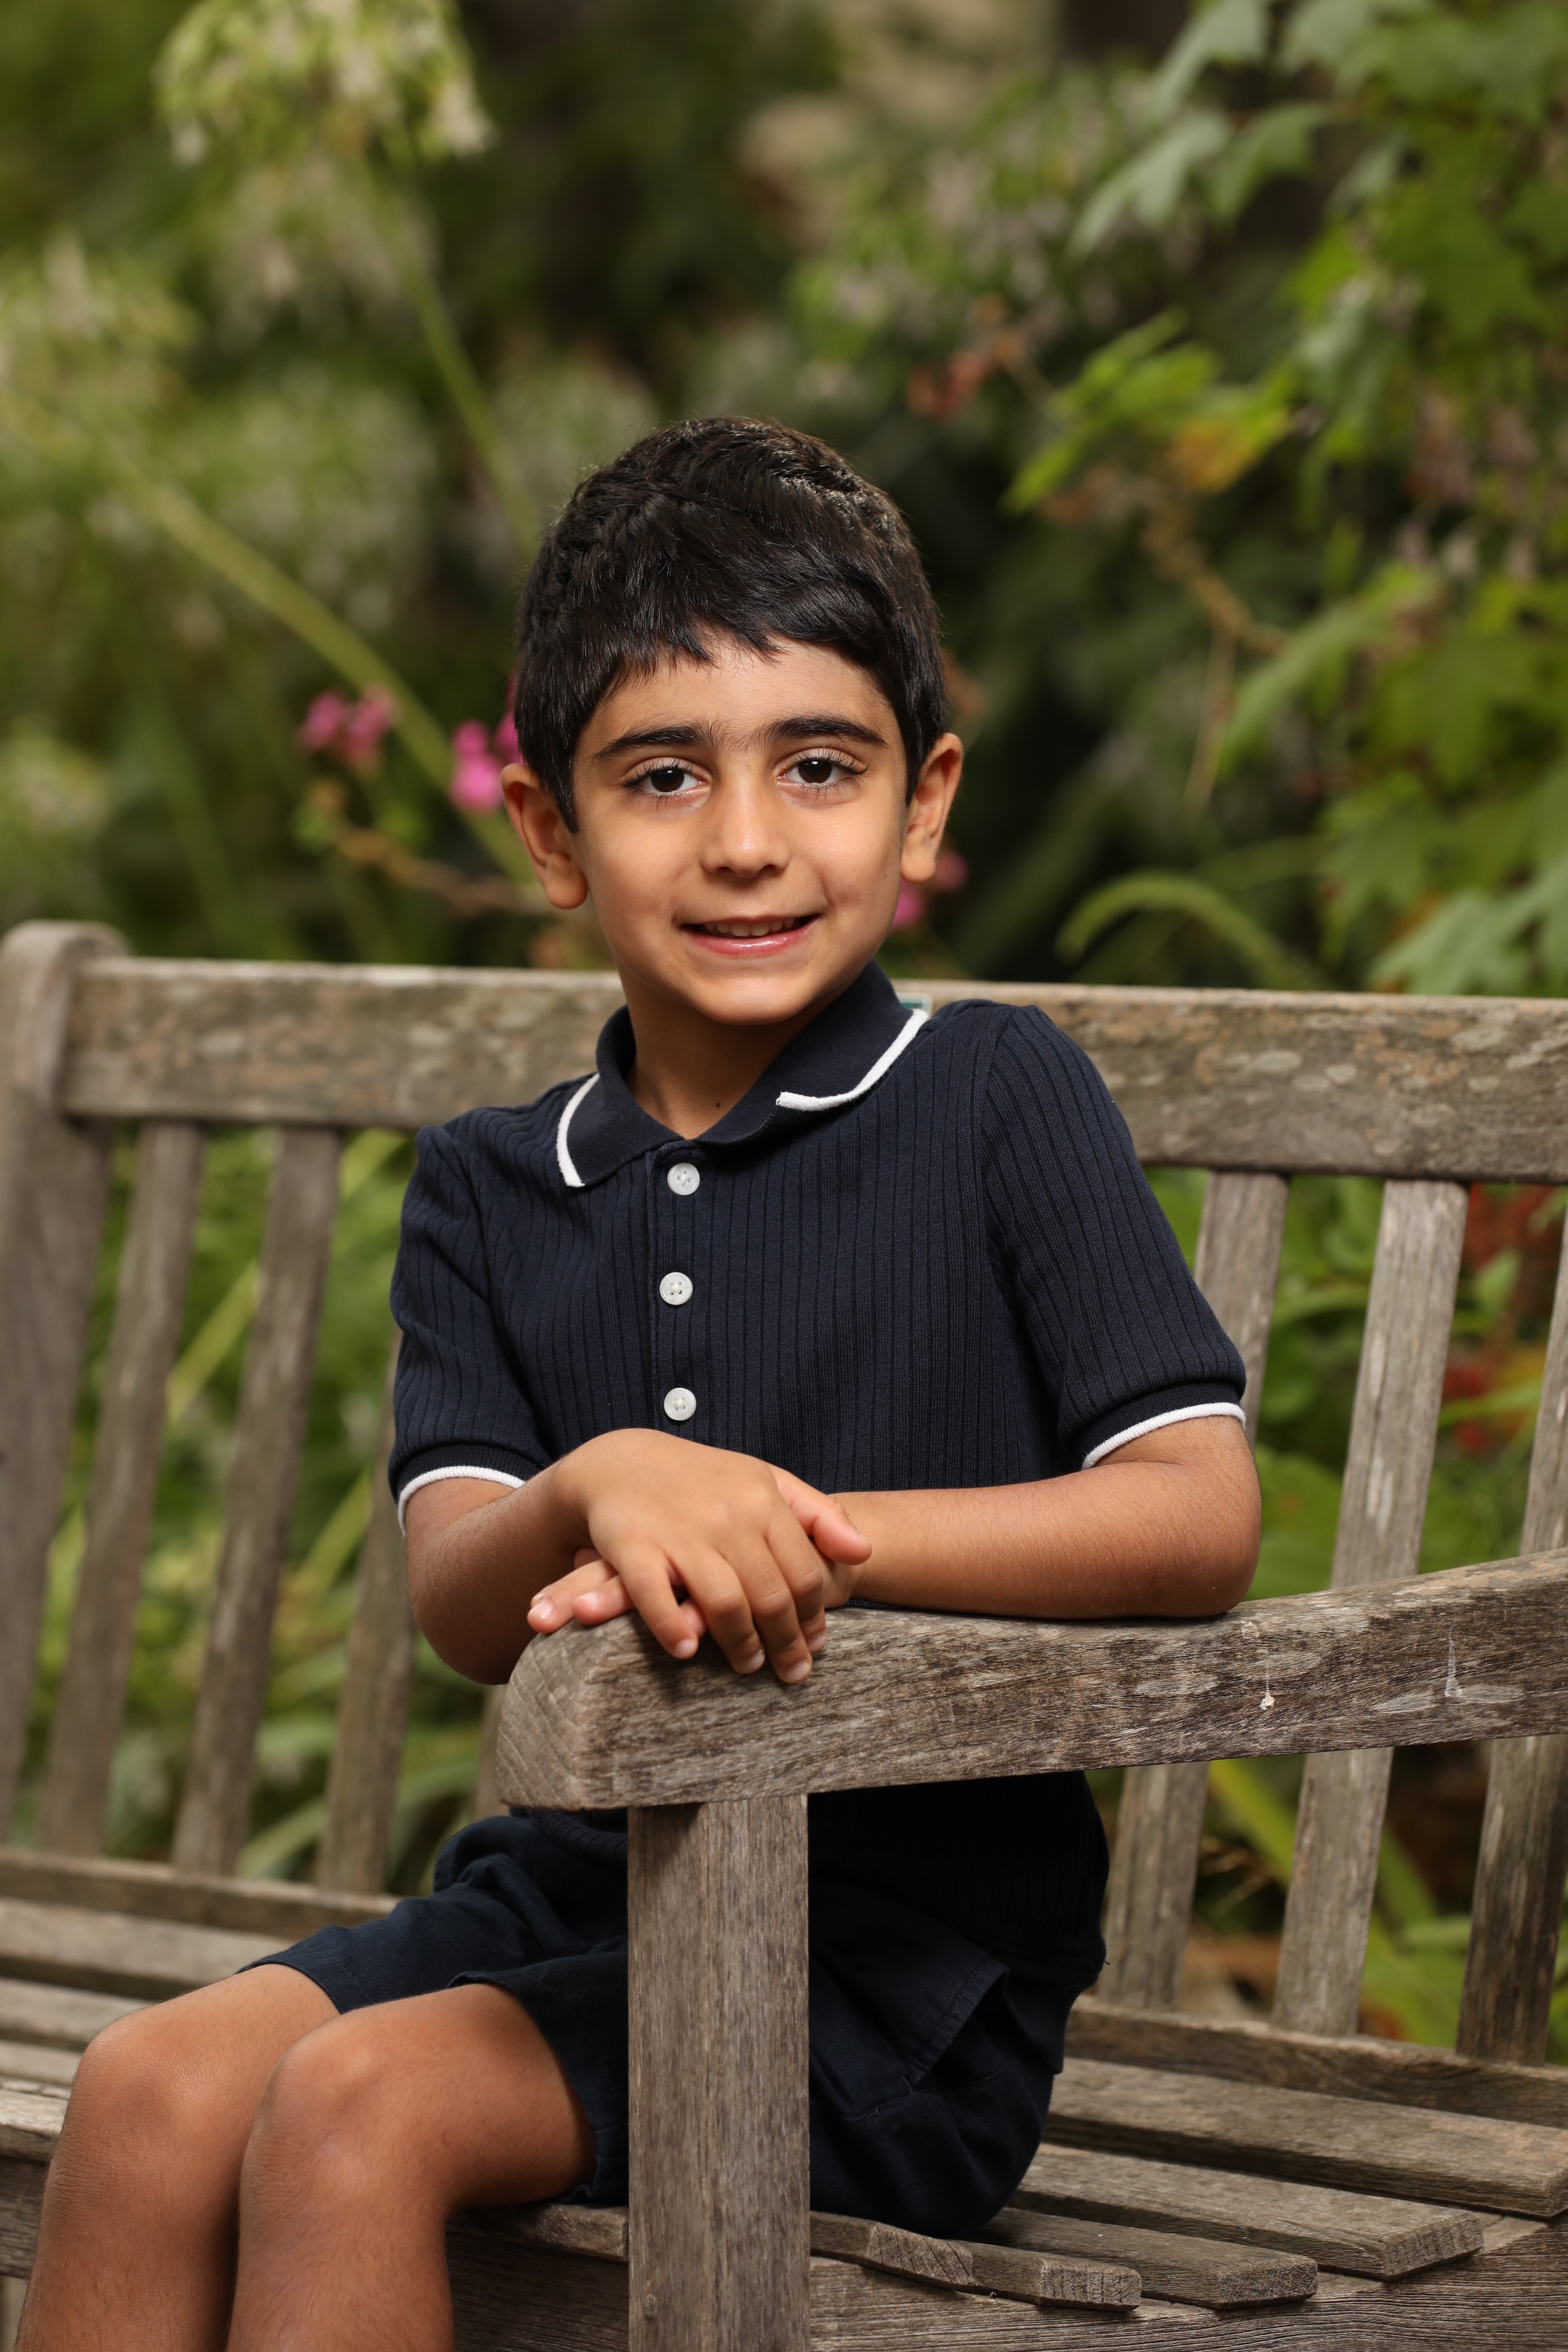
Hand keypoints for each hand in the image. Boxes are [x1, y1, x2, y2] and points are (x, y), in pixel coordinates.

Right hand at [526, 1432, 868, 1682]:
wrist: (623, 1462)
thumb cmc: (704, 1481)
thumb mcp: (766, 1483)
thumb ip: (818, 1515)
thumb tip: (865, 1552)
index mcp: (760, 1499)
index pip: (802, 1572)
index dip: (814, 1615)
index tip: (816, 1644)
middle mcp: (725, 1515)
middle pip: (771, 1595)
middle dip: (787, 1642)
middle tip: (793, 1671)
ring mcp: (679, 1531)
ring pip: (724, 1601)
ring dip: (740, 1644)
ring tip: (749, 1665)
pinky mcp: (633, 1546)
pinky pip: (655, 1596)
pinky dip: (672, 1628)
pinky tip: (687, 1651)